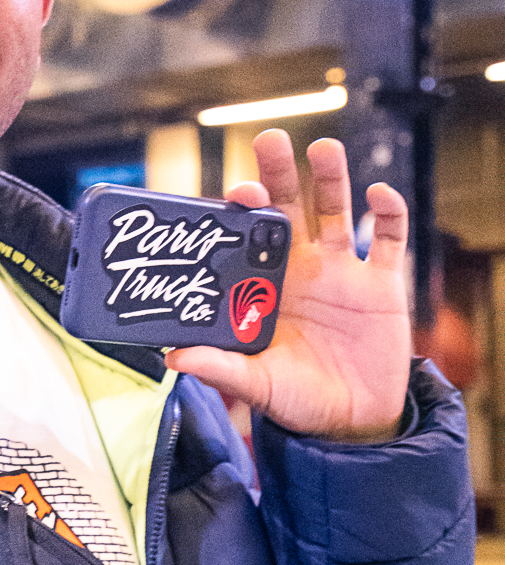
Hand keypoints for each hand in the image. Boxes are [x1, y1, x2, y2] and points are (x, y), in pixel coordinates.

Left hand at [166, 129, 410, 441]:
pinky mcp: (382, 284)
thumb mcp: (257, 386)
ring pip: (336, 209)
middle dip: (279, 173)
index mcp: (265, 285)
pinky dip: (389, 212)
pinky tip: (378, 193)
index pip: (248, 236)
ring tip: (323, 149)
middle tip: (268, 141)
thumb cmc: (297, 400)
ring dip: (331, 177)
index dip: (242, 211)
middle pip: (288, 207)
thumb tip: (174, 356)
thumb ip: (220, 368)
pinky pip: (389, 238)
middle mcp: (301, 268)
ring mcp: (343, 272)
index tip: (235, 193)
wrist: (353, 423)